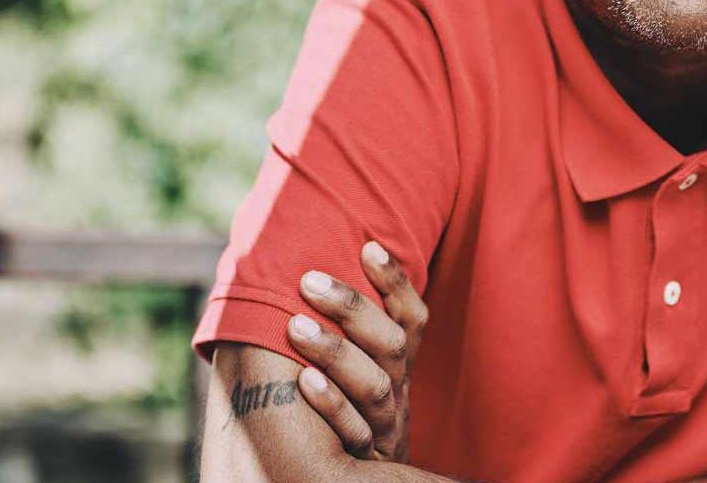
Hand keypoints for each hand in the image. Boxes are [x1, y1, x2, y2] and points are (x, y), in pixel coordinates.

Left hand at [284, 240, 428, 461]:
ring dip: (335, 351)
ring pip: (373, 385)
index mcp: (398, 365)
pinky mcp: (369, 457)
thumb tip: (302, 277)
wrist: (360, 478)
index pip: (410, 317)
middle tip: (309, 281)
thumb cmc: (348, 413)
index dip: (394, 283)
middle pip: (389, 344)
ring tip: (296, 326)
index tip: (368, 247)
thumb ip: (346, 333)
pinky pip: (353, 430)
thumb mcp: (358, 371)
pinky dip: (331, 404)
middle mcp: (399, 390)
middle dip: (352, 308)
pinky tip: (304, 381)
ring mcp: (386, 425)